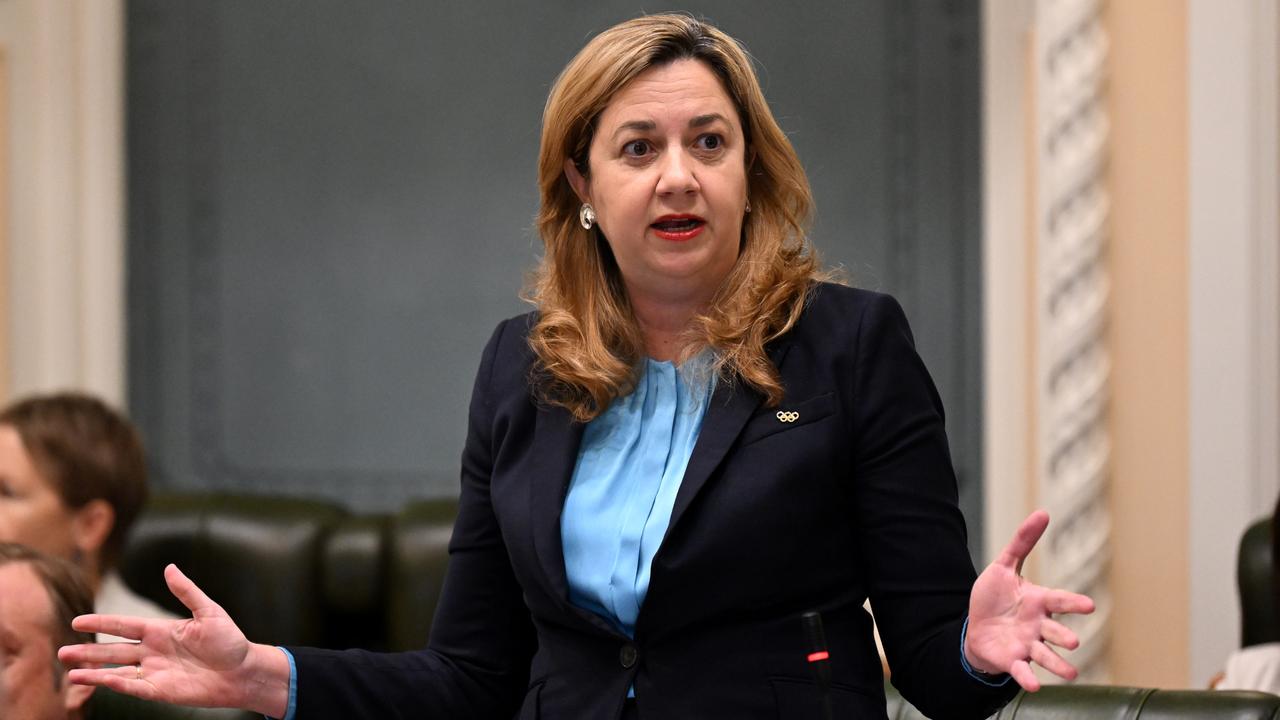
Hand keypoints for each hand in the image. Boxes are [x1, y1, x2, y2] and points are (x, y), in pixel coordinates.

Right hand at [57, 564, 291, 716]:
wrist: (243, 671)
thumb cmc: (230, 641)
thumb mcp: (209, 611)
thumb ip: (186, 592)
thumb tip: (170, 567)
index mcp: (161, 630)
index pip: (124, 626)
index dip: (101, 625)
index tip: (78, 622)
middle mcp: (153, 651)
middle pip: (114, 651)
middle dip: (88, 652)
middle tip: (62, 652)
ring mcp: (155, 671)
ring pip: (117, 671)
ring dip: (94, 672)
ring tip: (70, 672)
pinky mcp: (161, 690)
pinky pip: (133, 687)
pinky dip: (115, 684)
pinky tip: (99, 682)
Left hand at [964, 510, 1094, 691]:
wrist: (977, 626)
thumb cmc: (995, 596)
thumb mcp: (1004, 566)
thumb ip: (1022, 542)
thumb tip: (1043, 512)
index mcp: (1039, 601)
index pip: (1059, 601)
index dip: (1072, 604)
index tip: (1088, 606)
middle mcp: (1038, 625)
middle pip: (1055, 631)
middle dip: (1064, 636)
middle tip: (1072, 641)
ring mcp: (1027, 645)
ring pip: (1046, 656)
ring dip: (1058, 665)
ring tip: (1071, 673)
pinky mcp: (1013, 661)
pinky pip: (1022, 671)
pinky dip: (1027, 678)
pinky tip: (1033, 686)